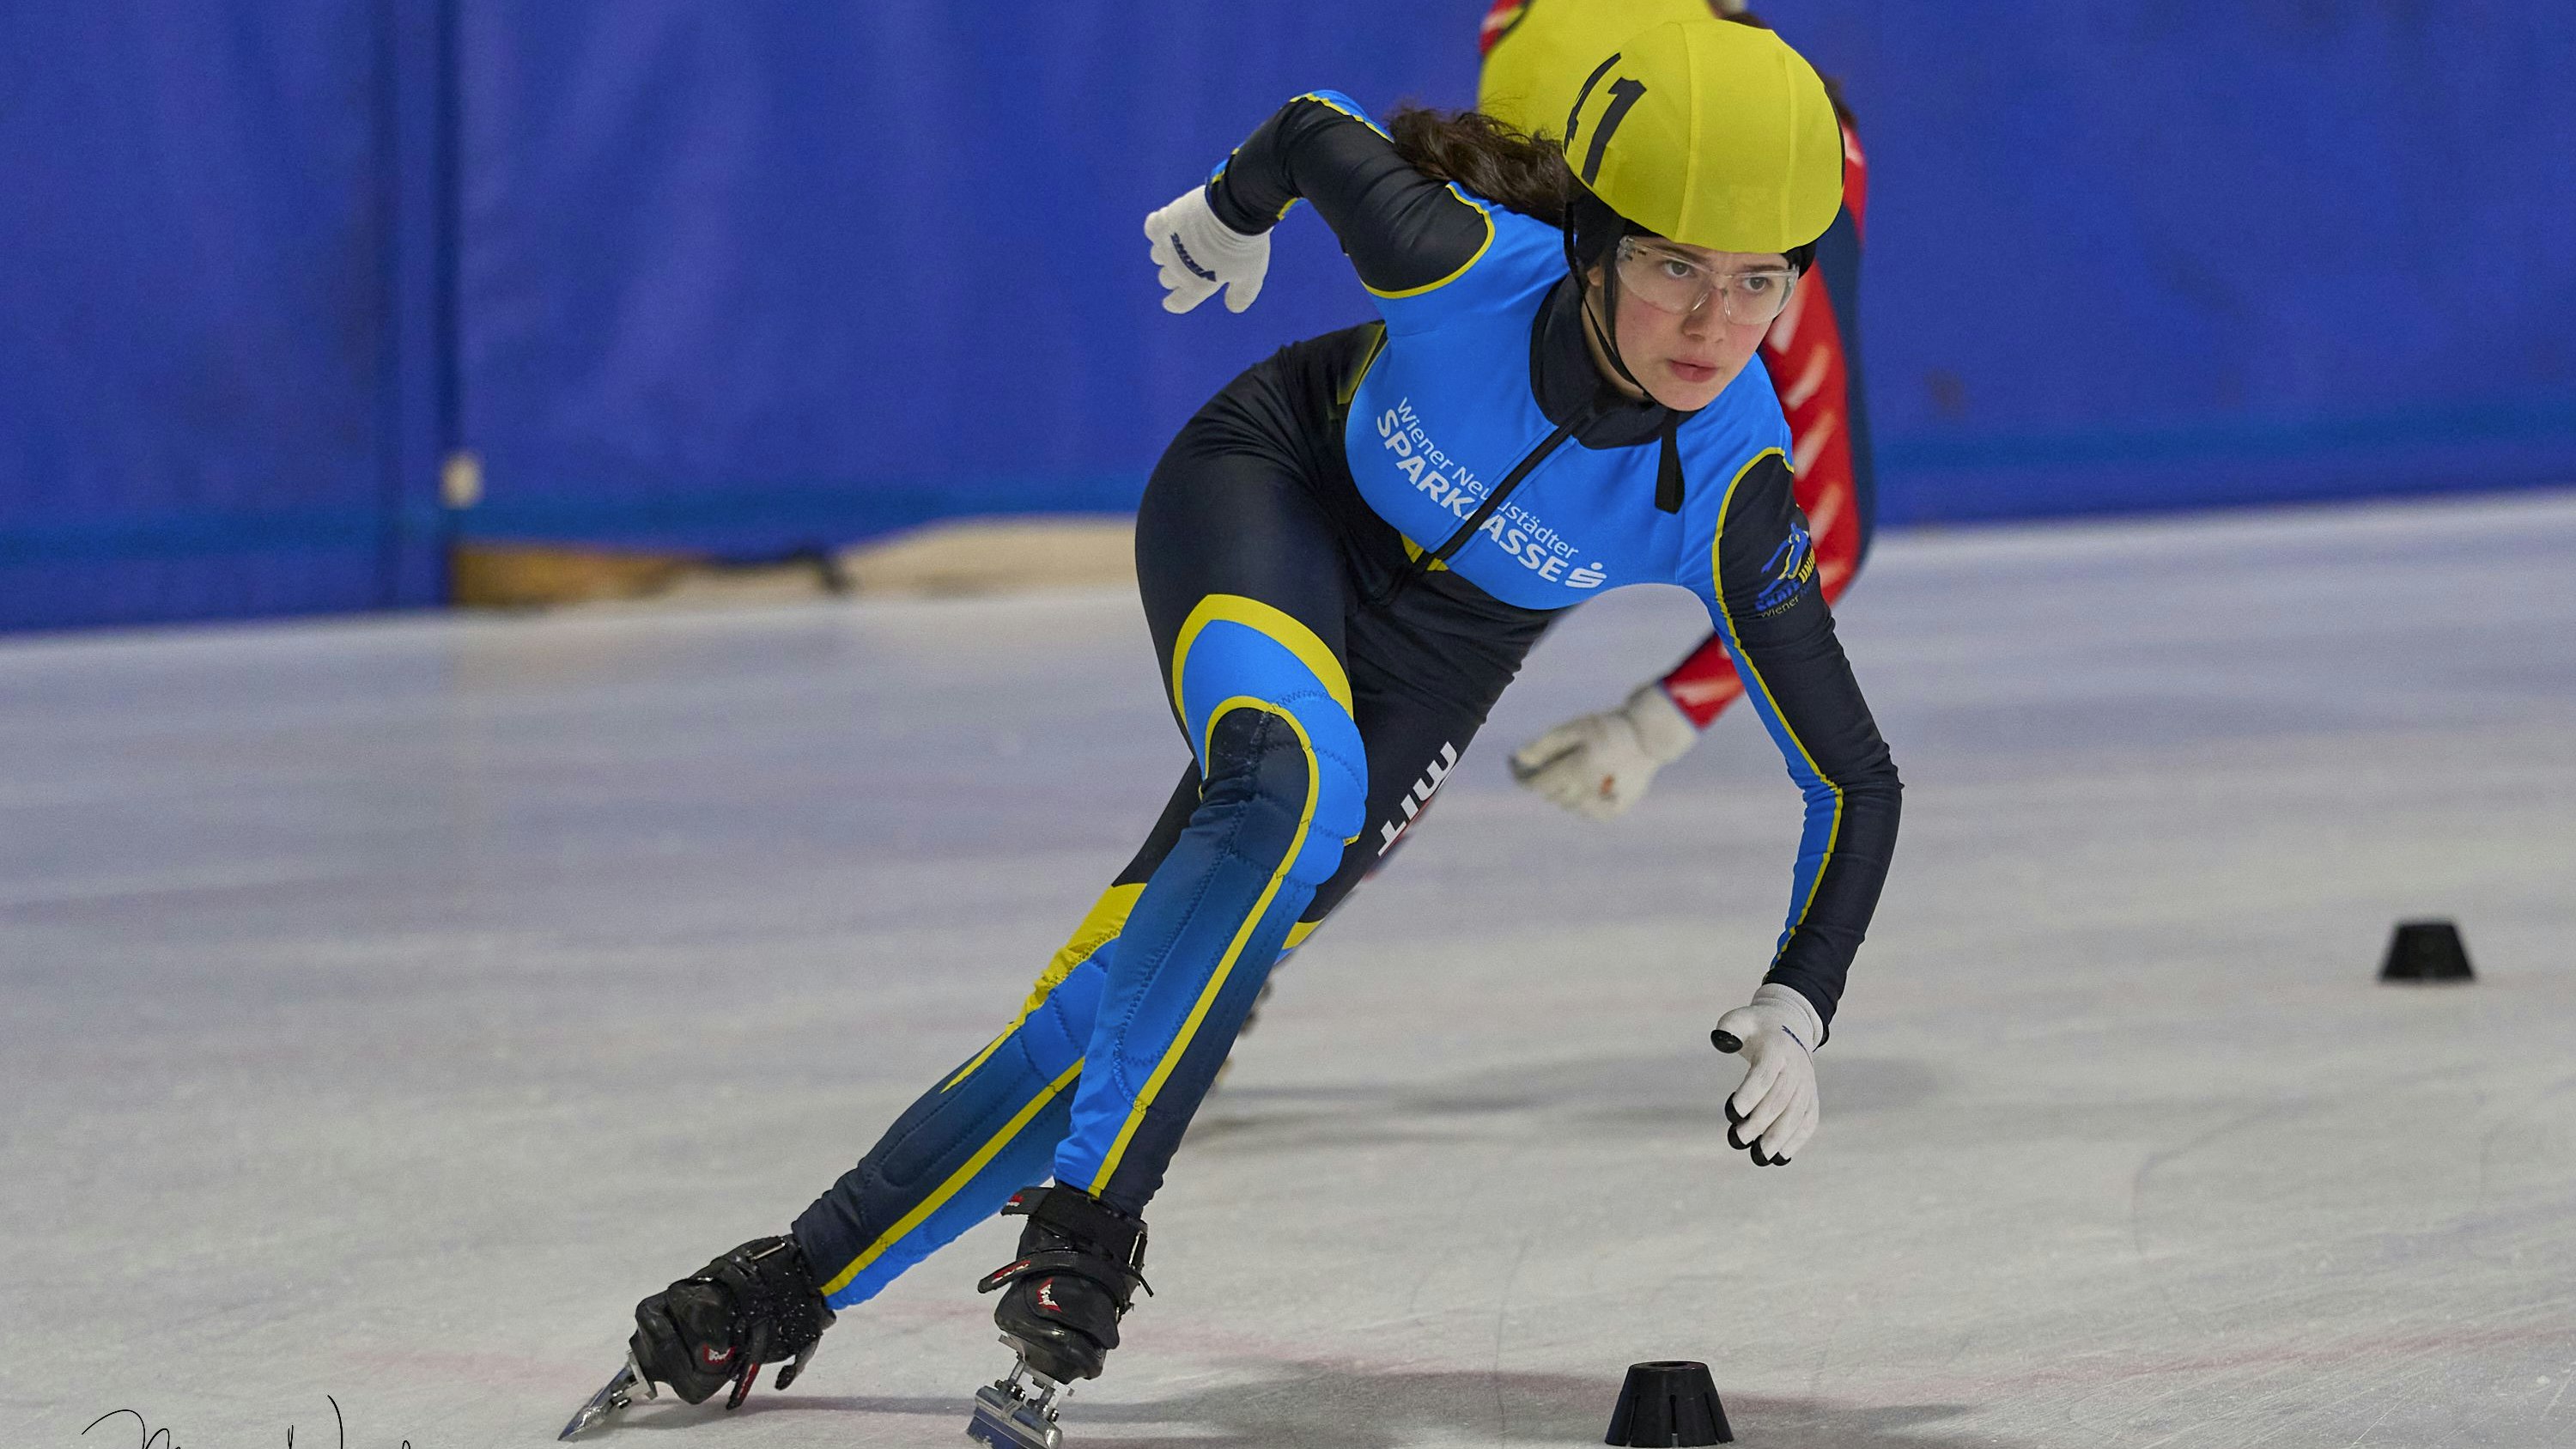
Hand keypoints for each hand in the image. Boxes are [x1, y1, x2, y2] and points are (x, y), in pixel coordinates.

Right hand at [1144, 186, 1269, 313]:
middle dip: (1177, 273)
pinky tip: (1173, 221)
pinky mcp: (1163, 223)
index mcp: (1196, 286)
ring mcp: (1167, 246)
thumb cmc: (1243, 244)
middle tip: (1193, 261)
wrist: (1233, 209)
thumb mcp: (1252, 275)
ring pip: (1157, 255)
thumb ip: (1242, 294)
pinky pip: (1152, 228)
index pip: (1178, 303)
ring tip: (1185, 240)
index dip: (1175, 303)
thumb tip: (1233, 308)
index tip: (1171, 302)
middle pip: (1166, 278)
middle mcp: (1177, 269)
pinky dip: (1160, 226)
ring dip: (1168, 251)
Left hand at [1508, 682, 1698, 819]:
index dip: (1524, 777)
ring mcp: (1603, 804)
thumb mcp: (1575, 728)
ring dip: (1562, 793)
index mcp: (1577, 769)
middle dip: (1545, 782)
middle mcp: (1589, 791)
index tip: (1515, 769)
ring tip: (1568, 775)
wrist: (1650, 736)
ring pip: (1569, 806)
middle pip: (1552, 795)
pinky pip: (1589, 814)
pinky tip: (1583, 791)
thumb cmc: (1609, 726)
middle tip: (1545, 768)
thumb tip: (1519, 758)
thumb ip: (1546, 744)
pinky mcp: (1617, 809)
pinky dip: (1581, 804)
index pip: (1539, 783)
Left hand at [1710, 984, 1822, 1165]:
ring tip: (1758, 1158)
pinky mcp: (1811, 1099)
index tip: (1730, 1113)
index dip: (1749, 1095)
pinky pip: (1807, 1122)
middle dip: (1758, 1124)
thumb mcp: (1739, 1019)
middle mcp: (1796, 1068)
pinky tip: (1779, 1158)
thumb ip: (1728, 1029)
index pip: (1764, 1075)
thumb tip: (1722, 1043)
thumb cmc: (1757, 1028)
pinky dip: (1796, 1141)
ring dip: (1778, 1139)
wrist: (1791, 1026)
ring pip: (1795, 1116)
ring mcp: (1806, 1085)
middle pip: (1779, 1100)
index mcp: (1777, 1048)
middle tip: (1736, 1140)